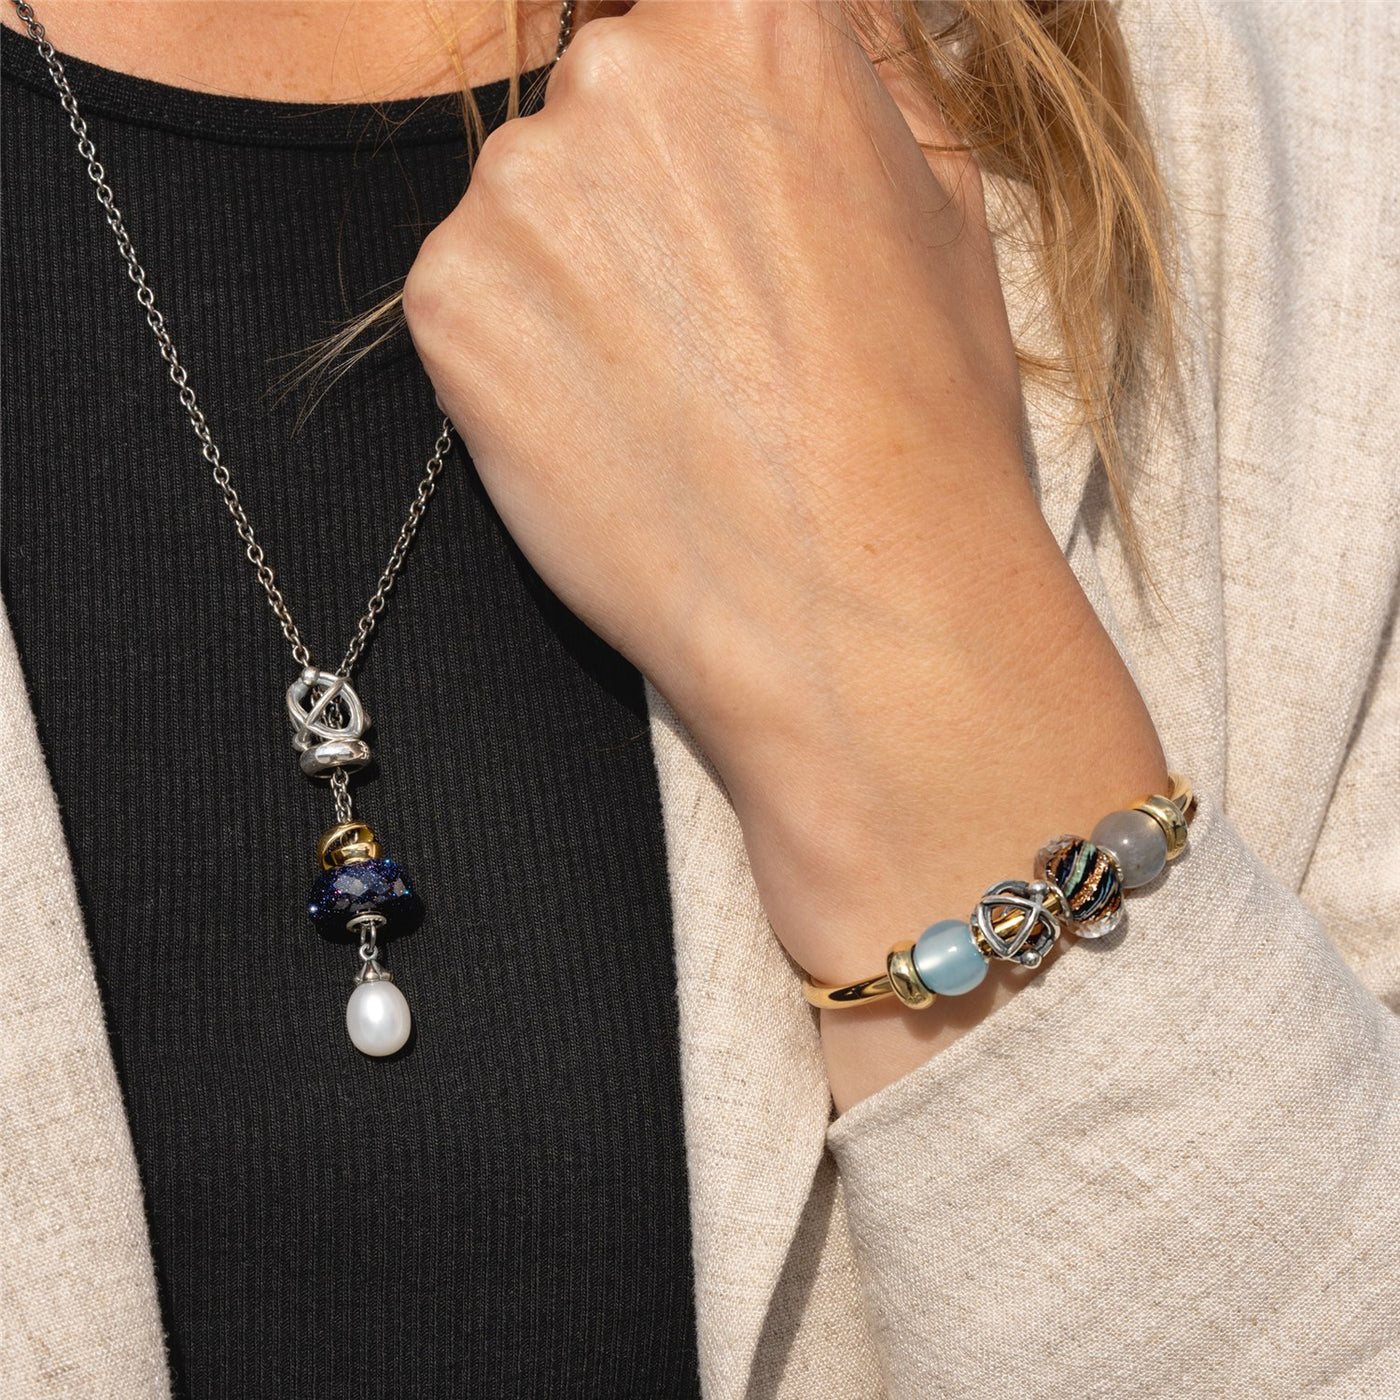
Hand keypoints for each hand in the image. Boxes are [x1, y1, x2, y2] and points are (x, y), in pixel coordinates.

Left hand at [403, 0, 1166, 1107]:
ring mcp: (519, 186)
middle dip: (638, 181)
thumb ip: (848, 79)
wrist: (852, 599)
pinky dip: (520, 349)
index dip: (695, 107)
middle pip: (596, 89)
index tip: (707, 180)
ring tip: (664, 386)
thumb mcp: (942, 202)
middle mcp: (617, 66)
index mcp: (755, 11)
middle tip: (704, 310)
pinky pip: (472, 292)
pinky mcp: (447, 299)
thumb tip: (798, 31)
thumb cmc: (924, 418)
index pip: (675, 10)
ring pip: (530, 198)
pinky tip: (603, 423)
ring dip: (577, 268)